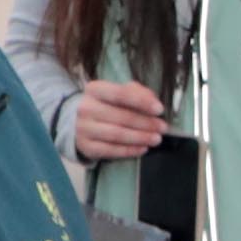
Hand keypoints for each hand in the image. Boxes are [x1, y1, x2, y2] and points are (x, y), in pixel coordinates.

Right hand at [61, 74, 176, 164]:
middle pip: (121, 117)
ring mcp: (83, 128)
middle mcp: (86, 108)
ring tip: (156, 139)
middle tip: (163, 128)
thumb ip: (136, 92)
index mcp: (95, 89)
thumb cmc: (105, 104)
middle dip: (146, 123)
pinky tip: (142, 148)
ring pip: (117, 135)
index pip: (121, 94)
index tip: (160, 109)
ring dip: (140, 138)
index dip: (142, 102)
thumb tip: (152, 100)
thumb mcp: (117, 92)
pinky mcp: (85, 146)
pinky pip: (110, 150)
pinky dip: (129, 150)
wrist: (78, 122)